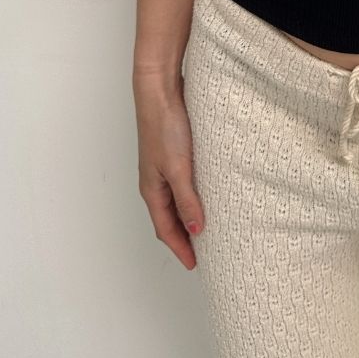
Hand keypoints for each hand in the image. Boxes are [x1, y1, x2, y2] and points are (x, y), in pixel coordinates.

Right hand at [133, 73, 204, 269]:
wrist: (160, 92)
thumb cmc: (165, 127)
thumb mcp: (179, 167)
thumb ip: (187, 198)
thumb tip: (196, 229)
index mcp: (152, 190)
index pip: (166, 229)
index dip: (180, 249)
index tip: (194, 265)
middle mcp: (155, 183)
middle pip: (168, 219)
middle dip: (183, 239)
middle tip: (202, 254)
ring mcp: (163, 169)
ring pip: (175, 203)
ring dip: (187, 218)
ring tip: (206, 230)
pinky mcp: (173, 154)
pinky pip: (181, 185)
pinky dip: (191, 198)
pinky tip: (205, 195)